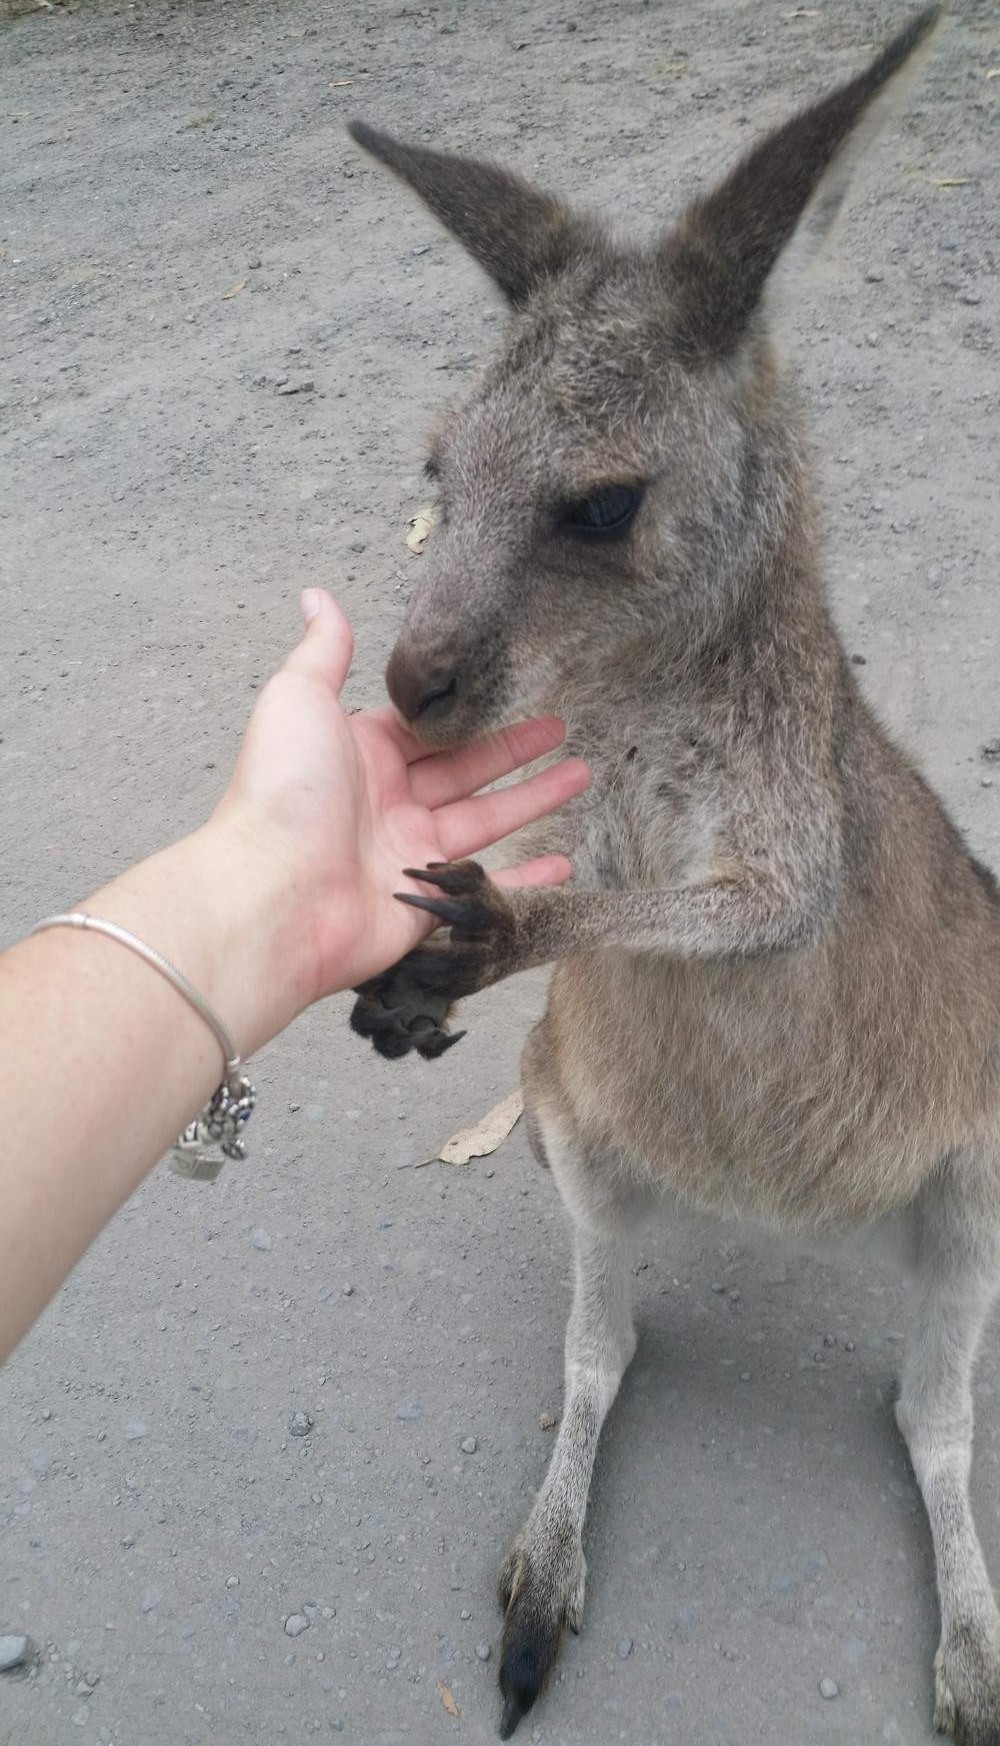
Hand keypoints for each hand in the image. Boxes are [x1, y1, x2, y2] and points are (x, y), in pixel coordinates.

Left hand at [214, 589, 589, 1005]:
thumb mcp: (299, 700)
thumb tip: (317, 595)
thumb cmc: (283, 793)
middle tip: (563, 729)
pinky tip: (565, 863)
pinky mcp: (424, 903)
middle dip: (514, 750)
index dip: (473, 711)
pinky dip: (527, 880)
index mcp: (361, 755)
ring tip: (582, 775)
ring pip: (484, 822)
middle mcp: (385, 804)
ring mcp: (407, 856)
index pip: (427, 728)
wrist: (273, 895)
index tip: (515, 691)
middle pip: (464, 771)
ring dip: (533, 800)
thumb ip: (323, 652)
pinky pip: (487, 888)